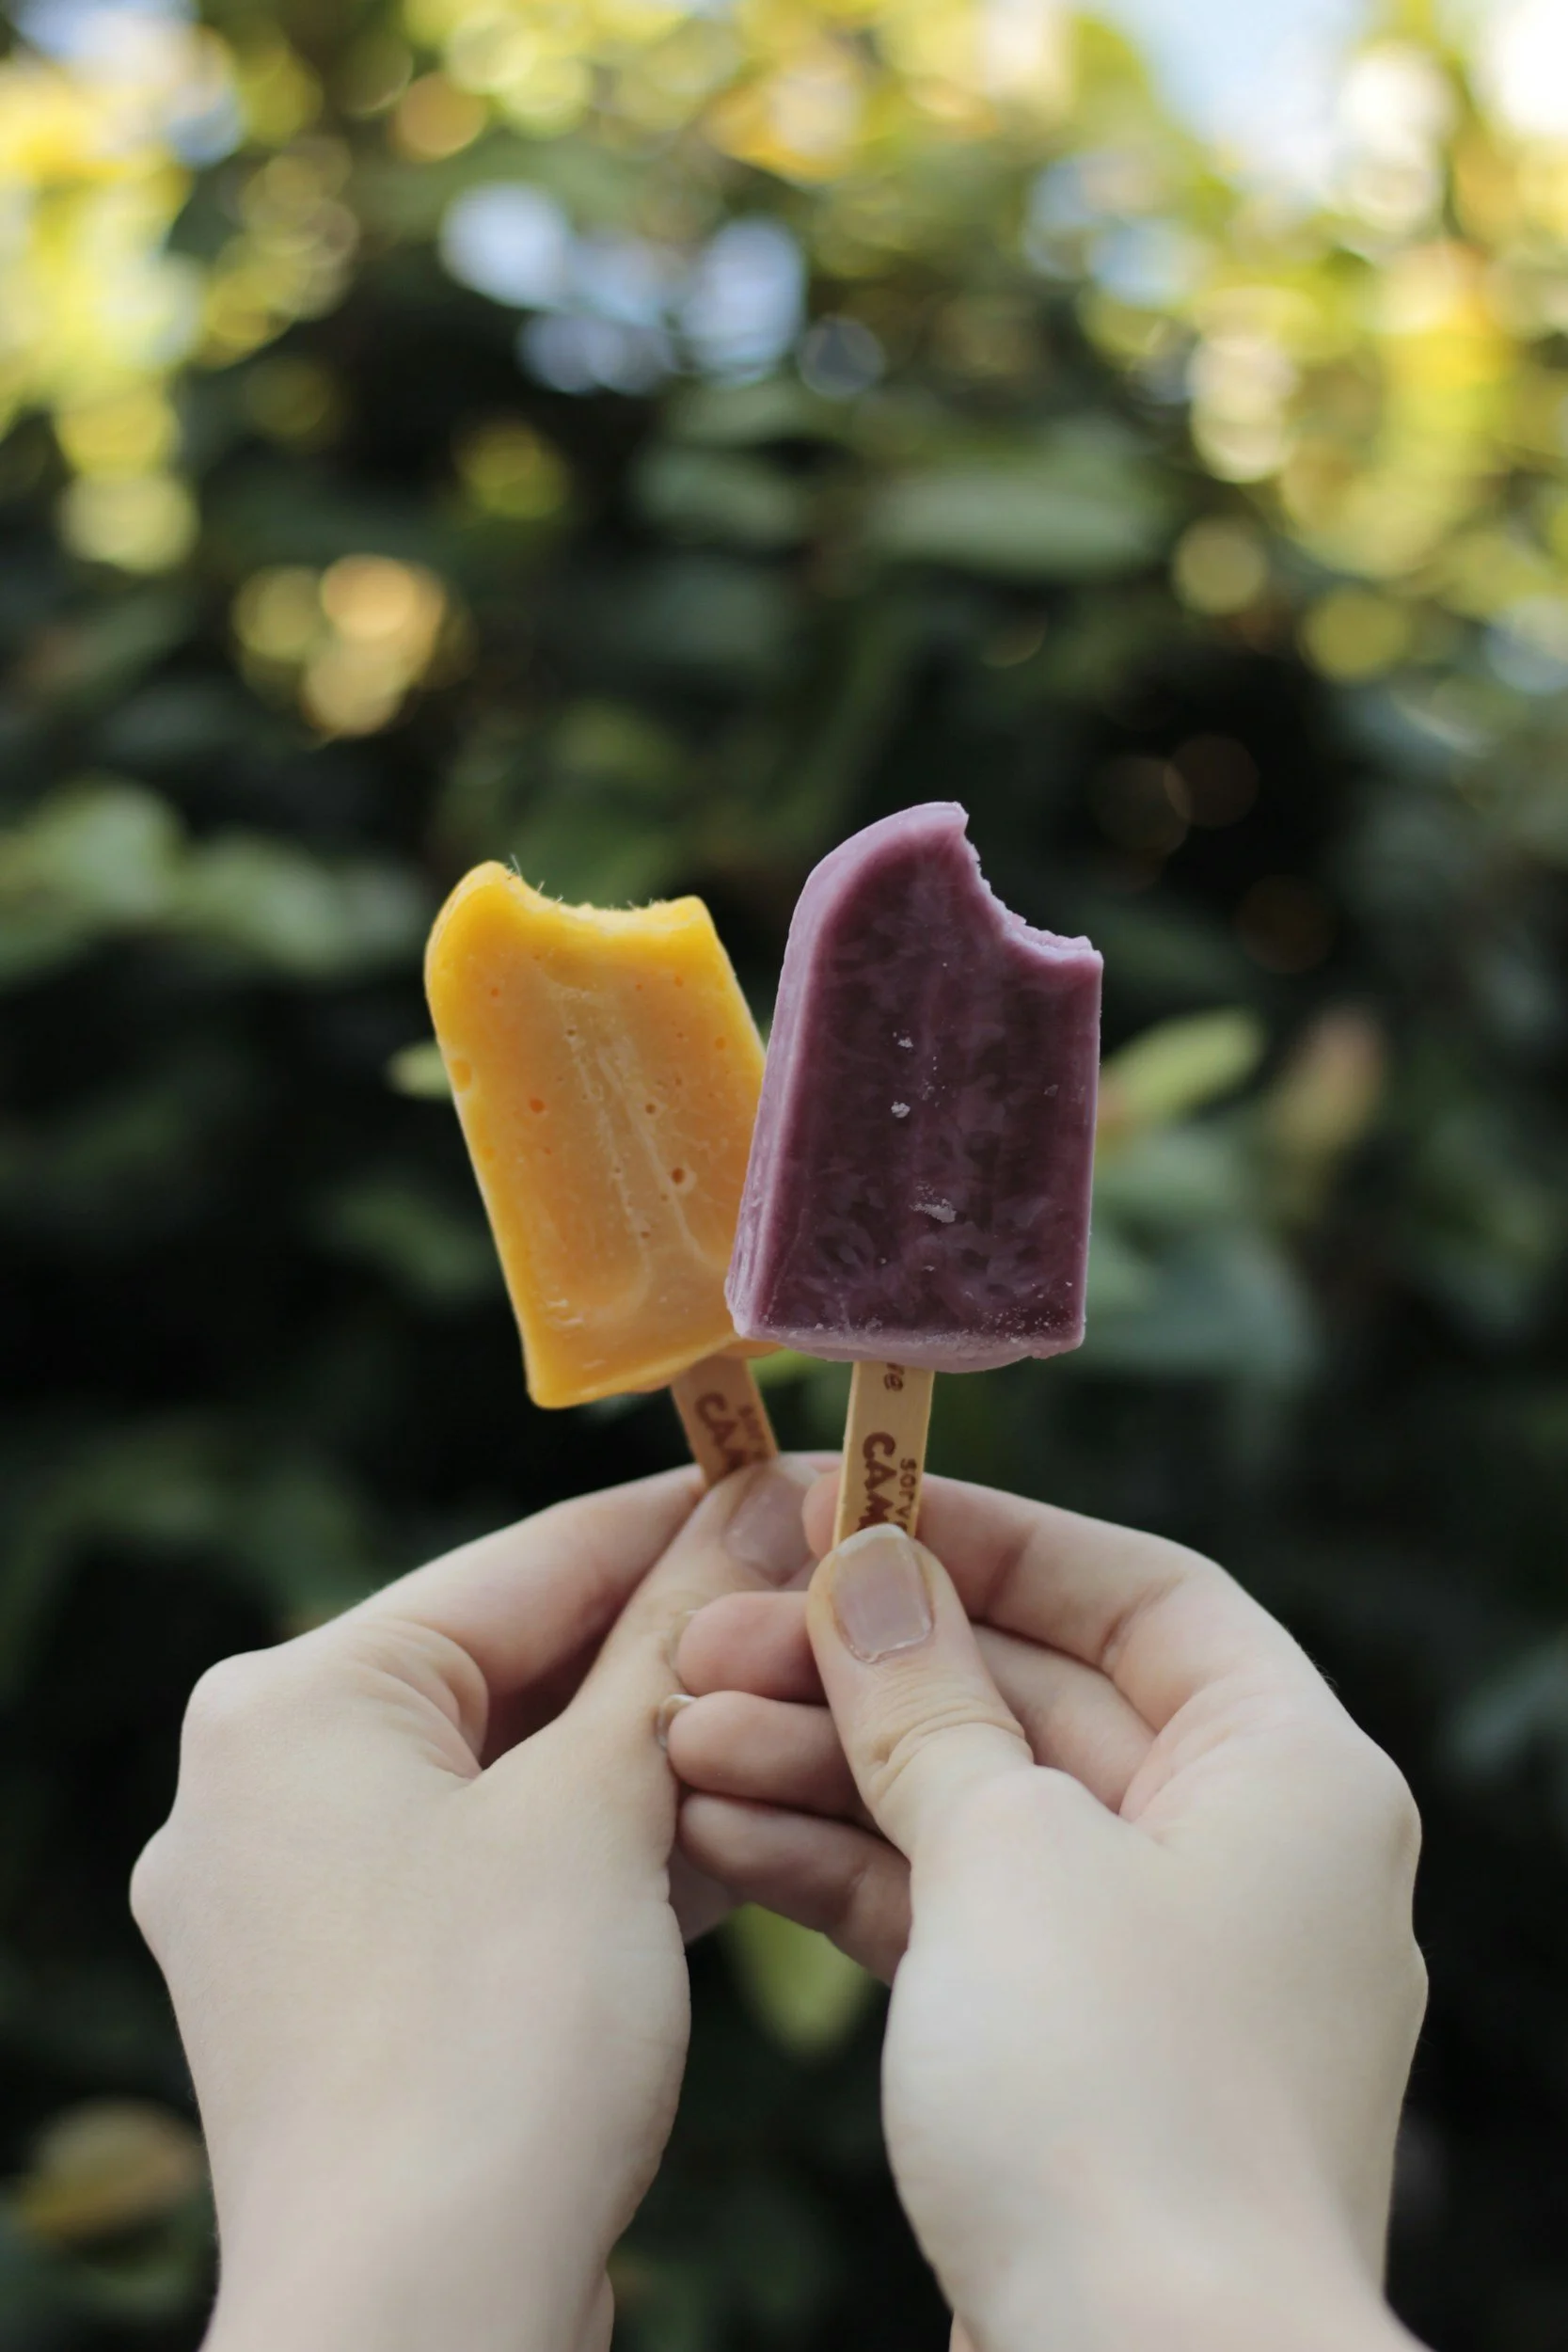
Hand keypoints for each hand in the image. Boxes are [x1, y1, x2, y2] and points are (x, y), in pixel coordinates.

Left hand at [132, 1457, 819, 2351]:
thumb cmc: (493, 2047)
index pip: (522, 1561)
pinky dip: (608, 1853)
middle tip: (819, 1596)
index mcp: (287, 1706)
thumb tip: (755, 1499)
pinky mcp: (358, 1999)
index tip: (798, 1477)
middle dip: (673, 1647)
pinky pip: (502, 1873)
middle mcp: (265, 1791)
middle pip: (515, 1668)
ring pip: (516, 1778)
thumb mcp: (601, 1812)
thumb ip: (673, 1642)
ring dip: (654, 1754)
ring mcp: (304, 1905)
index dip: (679, 1519)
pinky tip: (734, 1834)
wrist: (418, 2330)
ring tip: (802, 1709)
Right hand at [670, 1478, 1426, 2351]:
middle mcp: (1240, 1856)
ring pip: (974, 1811)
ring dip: (825, 1764)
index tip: (842, 1509)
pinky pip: (952, 1917)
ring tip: (673, 1732)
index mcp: (1288, 1774)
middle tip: (705, 1631)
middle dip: (864, 1665)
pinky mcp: (1072, 2061)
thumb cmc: (1114, 2103)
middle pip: (1036, 1698)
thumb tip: (867, 1566)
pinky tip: (712, 1832)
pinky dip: (841, 1871)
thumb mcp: (1008, 1857)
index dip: (990, 1539)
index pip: (1140, 1592)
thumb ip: (926, 1700)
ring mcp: (1154, 1967)